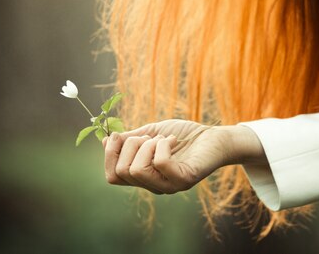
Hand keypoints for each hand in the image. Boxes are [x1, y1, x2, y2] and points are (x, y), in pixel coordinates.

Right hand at [102, 119, 236, 194]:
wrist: (214, 137)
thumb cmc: (183, 135)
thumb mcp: (150, 133)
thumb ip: (130, 139)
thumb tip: (105, 141)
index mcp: (143, 176)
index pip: (112, 176)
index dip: (109, 154)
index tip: (119, 135)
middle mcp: (153, 185)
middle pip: (121, 172)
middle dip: (130, 145)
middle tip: (149, 137)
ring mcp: (168, 185)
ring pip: (137, 170)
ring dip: (146, 145)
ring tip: (162, 139)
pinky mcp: (184, 179)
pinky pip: (160, 163)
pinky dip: (162, 145)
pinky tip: (173, 141)